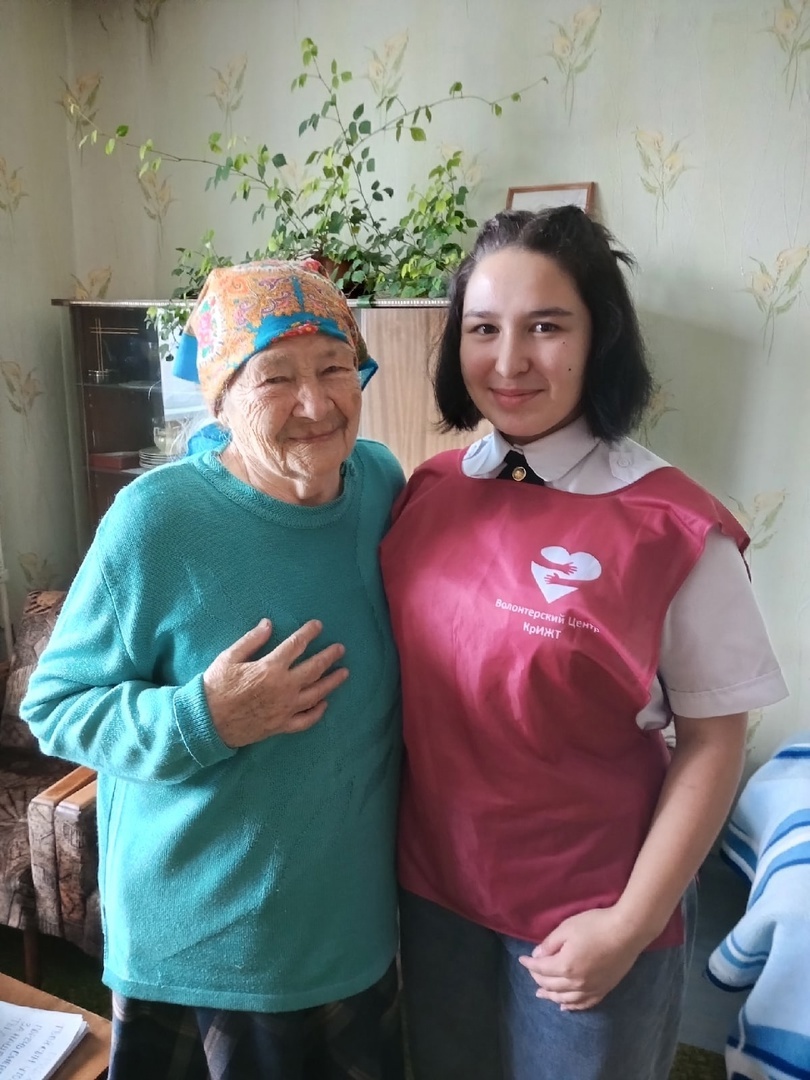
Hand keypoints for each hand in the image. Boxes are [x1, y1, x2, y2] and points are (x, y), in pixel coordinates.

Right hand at [203, 618, 348, 747]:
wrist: (206, 721)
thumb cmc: (216, 687)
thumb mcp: (229, 657)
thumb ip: (251, 640)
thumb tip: (268, 624)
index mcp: (270, 668)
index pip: (296, 645)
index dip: (309, 633)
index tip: (319, 625)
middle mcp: (284, 688)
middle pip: (314, 668)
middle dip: (329, 656)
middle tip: (340, 649)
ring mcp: (285, 708)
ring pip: (316, 694)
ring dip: (332, 682)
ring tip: (344, 673)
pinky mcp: (281, 726)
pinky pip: (306, 720)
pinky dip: (318, 712)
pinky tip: (324, 704)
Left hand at [518, 907, 645, 1010]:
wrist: (627, 932)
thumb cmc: (595, 925)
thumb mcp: (567, 928)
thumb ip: (550, 944)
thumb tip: (537, 956)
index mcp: (565, 966)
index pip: (541, 969)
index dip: (529, 964)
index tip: (522, 959)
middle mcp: (576, 982)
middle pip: (551, 985)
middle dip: (538, 979)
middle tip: (532, 973)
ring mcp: (591, 988)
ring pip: (565, 998)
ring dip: (551, 997)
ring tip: (541, 995)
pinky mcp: (604, 990)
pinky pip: (584, 1004)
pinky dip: (572, 1006)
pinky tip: (566, 1007)